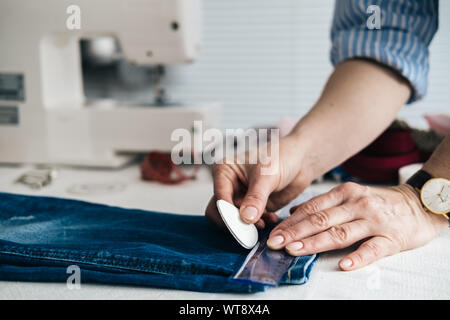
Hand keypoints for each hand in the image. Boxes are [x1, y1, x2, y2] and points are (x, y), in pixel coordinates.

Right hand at [205, 135, 314, 228]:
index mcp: (224, 170)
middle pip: (221, 212)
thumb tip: (246, 218)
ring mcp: (241, 197)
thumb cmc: (281, 155)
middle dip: (235, 222)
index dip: (227, 213)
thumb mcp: (267, 175)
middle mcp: (229, 185)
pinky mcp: (254, 207)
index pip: (219, 197)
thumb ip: (256, 197)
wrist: (301, 159)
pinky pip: (251, 222)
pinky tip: (272, 218)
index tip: (240, 223)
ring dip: (248, 226)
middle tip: (249, 229)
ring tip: (263, 223)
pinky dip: (260, 224)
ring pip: (235, 219)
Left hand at [267, 182, 448, 269]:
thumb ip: (323, 203)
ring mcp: (374, 221)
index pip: (312, 208)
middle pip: (321, 220)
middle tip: (275, 243)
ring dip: (315, 242)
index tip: (274, 233)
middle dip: (295, 232)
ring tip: (295, 251)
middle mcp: (357, 204)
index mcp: (345, 193)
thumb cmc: (379, 202)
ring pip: (340, 233)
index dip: (291, 221)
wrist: (419, 204)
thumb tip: (294, 212)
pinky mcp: (392, 238)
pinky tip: (343, 265)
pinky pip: (372, 249)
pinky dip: (358, 257)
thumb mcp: (350, 195)